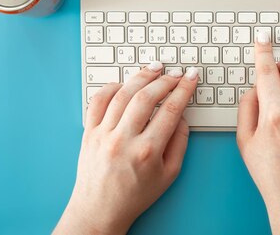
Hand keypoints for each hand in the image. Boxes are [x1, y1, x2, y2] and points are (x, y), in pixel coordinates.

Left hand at [53, 63, 198, 234]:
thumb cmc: (135, 195)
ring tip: (155, 68)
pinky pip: (97, 101)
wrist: (99, 210)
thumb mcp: (169, 174)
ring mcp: (103, 135)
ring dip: (141, 77)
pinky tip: (124, 83)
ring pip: (123, 94)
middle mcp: (123, 140)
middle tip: (175, 72)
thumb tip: (181, 116)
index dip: (184, 89)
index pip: (170, 109)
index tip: (190, 77)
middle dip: (165, 79)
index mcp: (147, 151)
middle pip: (146, 97)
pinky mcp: (88, 133)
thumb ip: (180, 142)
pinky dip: (111, 87)